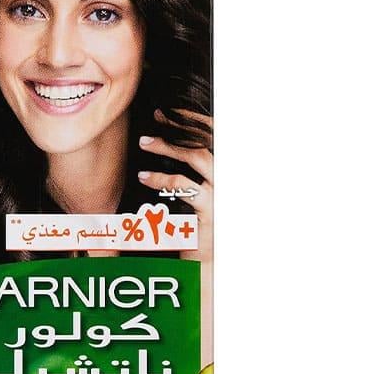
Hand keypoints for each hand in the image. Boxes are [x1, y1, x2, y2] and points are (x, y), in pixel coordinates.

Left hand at [137, 108, 212, 263]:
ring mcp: (223, 193)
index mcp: (226, 172)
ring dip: (169, 147)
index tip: (169, 110)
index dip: (194, 119)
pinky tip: (144, 176)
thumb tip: (165, 143)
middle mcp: (230, 178)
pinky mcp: (210, 210)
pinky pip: (183, 187)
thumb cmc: (197, 225)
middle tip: (156, 118)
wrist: (207, 263)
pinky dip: (161, 178)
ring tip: (144, 142)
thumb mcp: (196, 194)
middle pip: (207, 140)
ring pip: (198, 158)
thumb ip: (189, 171)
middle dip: (181, 125)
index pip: (216, 136)